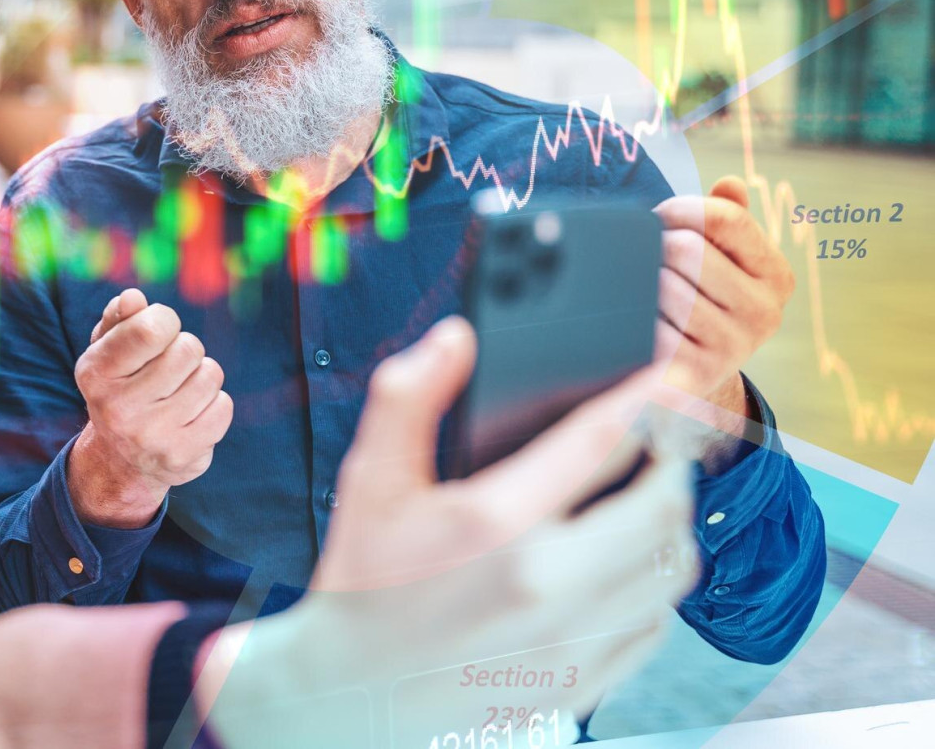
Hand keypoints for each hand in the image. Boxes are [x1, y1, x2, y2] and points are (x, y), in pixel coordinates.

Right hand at [67, 289, 232, 527]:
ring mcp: (152, 436)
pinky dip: (214, 404)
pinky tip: (191, 413)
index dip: (165, 320)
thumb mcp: (108, 350)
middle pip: (188, 349)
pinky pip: (223, 407)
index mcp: (96, 373)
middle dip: (185, 349)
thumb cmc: (121, 388)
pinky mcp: (182, 457)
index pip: (151, 329)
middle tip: (170, 366)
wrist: (121, 460)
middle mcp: (119, 409)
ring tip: (180, 389)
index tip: (158, 332)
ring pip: (210, 376)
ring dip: (201, 376)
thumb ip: (119, 318)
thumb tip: (132, 298)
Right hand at [193, 319, 696, 747]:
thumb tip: (456, 337)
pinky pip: (655, 626)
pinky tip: (631, 564)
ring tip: (651, 494)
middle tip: (660, 436)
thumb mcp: (371, 476)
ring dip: (673, 522)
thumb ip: (409, 395)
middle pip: (661, 505)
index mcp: (498, 524)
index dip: (645, 399)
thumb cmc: (365, 576)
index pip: (602, 442)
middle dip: (671, 459)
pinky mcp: (581, 682)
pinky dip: (658, 586)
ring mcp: (571, 641)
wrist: (352, 688)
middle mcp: (548, 585)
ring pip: (671, 569)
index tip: (666, 375)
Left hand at [653, 175, 795, 464]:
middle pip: (689, 250)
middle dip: (655, 244)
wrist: (696, 370)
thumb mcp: (726, 259)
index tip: (659, 215)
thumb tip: (731, 183)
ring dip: (640, 281)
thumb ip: (728, 217)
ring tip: (639, 287)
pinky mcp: (696, 373)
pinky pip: (649, 327)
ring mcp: (733, 346)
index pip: (727, 218)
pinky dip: (634, 318)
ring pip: (664, 287)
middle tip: (642, 253)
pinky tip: (636, 319)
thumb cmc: (705, 297)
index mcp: (777, 276)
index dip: (682, 207)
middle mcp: (764, 313)